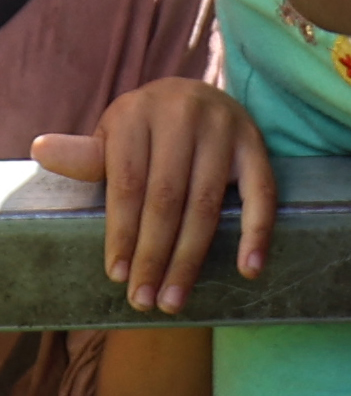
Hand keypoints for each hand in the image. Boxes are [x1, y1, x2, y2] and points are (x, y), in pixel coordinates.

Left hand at [31, 79, 274, 314]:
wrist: (194, 95)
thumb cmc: (143, 129)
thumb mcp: (112, 136)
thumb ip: (85, 156)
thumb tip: (43, 151)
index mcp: (138, 113)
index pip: (129, 183)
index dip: (123, 232)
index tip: (118, 276)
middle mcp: (184, 115)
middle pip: (168, 197)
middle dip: (155, 255)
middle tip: (145, 300)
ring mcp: (225, 128)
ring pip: (207, 202)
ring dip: (191, 257)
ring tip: (175, 297)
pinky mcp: (256, 143)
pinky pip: (262, 192)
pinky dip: (257, 233)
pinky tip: (249, 269)